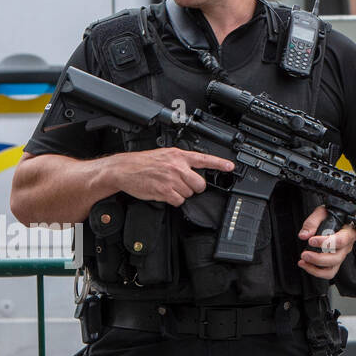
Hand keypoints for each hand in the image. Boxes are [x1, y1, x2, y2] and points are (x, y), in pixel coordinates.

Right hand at [96, 148, 233, 206]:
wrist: (124, 169)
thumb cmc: (144, 162)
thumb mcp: (165, 154)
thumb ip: (181, 161)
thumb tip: (195, 169)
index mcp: (179, 155)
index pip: (204, 159)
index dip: (220, 164)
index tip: (230, 167)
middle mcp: (177, 166)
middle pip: (200, 184)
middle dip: (195, 187)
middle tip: (185, 185)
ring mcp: (171, 179)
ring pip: (189, 194)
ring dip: (181, 194)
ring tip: (169, 187)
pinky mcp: (164, 191)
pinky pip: (179, 201)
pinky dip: (173, 200)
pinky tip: (165, 193)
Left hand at [298, 205, 355, 279]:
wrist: (340, 218)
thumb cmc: (335, 214)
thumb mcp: (323, 211)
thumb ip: (313, 221)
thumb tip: (305, 234)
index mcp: (349, 232)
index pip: (340, 240)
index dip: (325, 243)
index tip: (312, 240)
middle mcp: (347, 246)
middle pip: (336, 258)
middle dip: (318, 258)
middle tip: (304, 254)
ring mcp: (341, 255)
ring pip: (332, 268)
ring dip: (316, 268)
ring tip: (304, 261)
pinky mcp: (335, 261)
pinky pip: (328, 272)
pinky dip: (316, 271)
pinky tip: (306, 265)